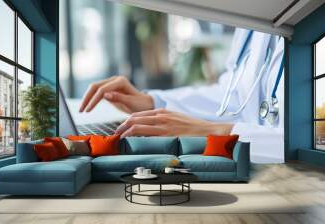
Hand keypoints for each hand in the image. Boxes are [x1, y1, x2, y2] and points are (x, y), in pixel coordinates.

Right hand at [79, 76, 153, 113]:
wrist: (145, 104)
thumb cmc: (141, 104)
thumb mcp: (132, 103)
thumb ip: (119, 98)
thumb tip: (105, 95)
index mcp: (120, 81)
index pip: (103, 89)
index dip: (94, 100)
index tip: (88, 110)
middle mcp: (114, 80)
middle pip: (95, 86)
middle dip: (87, 98)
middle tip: (81, 110)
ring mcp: (111, 84)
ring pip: (94, 89)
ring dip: (87, 98)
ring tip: (81, 110)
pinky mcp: (109, 89)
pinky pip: (96, 93)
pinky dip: (91, 99)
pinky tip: (87, 107)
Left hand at [116, 108, 232, 137]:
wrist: (209, 131)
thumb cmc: (193, 128)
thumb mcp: (176, 120)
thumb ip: (164, 122)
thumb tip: (153, 130)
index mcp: (162, 112)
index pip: (139, 115)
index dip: (127, 121)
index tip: (121, 129)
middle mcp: (161, 115)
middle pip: (134, 118)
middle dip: (122, 126)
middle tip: (115, 134)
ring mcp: (163, 124)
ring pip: (137, 124)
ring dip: (124, 131)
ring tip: (118, 139)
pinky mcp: (166, 133)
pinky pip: (146, 133)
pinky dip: (134, 136)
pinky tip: (129, 141)